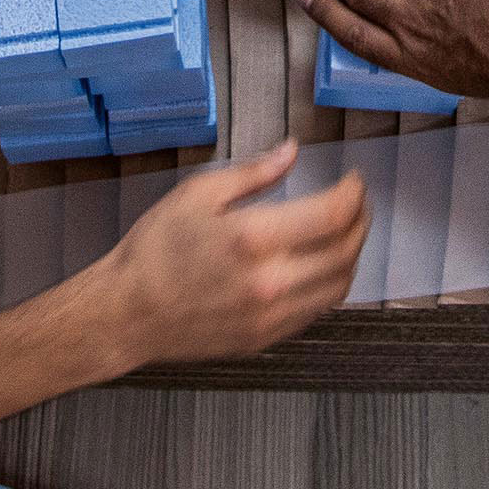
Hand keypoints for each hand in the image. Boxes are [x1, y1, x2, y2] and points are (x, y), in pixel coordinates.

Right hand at [78, 142, 367, 364]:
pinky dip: (330, 284)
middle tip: (357, 202)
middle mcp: (271, 281)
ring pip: (340, 285)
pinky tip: (321, 265)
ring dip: (352, 254)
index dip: (354, 192)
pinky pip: (316, 310)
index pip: (333, 214)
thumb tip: (292, 151)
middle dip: (361, 219)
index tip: (354, 180)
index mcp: (254, 238)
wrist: (128, 313)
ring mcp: (271, 316)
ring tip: (346, 231)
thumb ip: (254, 173)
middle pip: (346, 250)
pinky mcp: (266, 338)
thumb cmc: (155, 249)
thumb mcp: (198, 193)